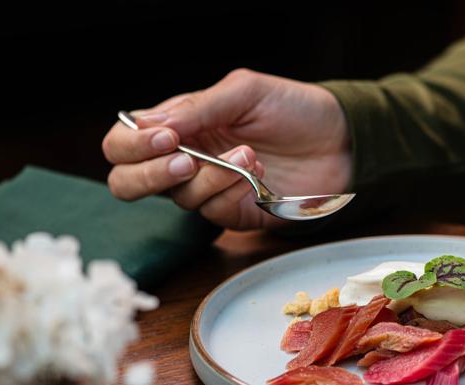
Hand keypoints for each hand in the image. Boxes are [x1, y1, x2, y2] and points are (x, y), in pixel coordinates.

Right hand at [102, 69, 351, 228]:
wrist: (341, 139)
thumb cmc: (294, 109)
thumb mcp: (245, 92)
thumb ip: (197, 107)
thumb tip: (150, 124)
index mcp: (179, 125)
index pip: (124, 143)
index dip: (132, 144)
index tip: (164, 137)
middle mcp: (186, 159)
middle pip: (129, 182)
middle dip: (149, 175)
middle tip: (186, 159)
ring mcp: (209, 189)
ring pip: (179, 199)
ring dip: (211, 177)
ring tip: (248, 154)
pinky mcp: (235, 213)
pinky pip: (214, 212)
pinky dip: (232, 192)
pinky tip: (257, 172)